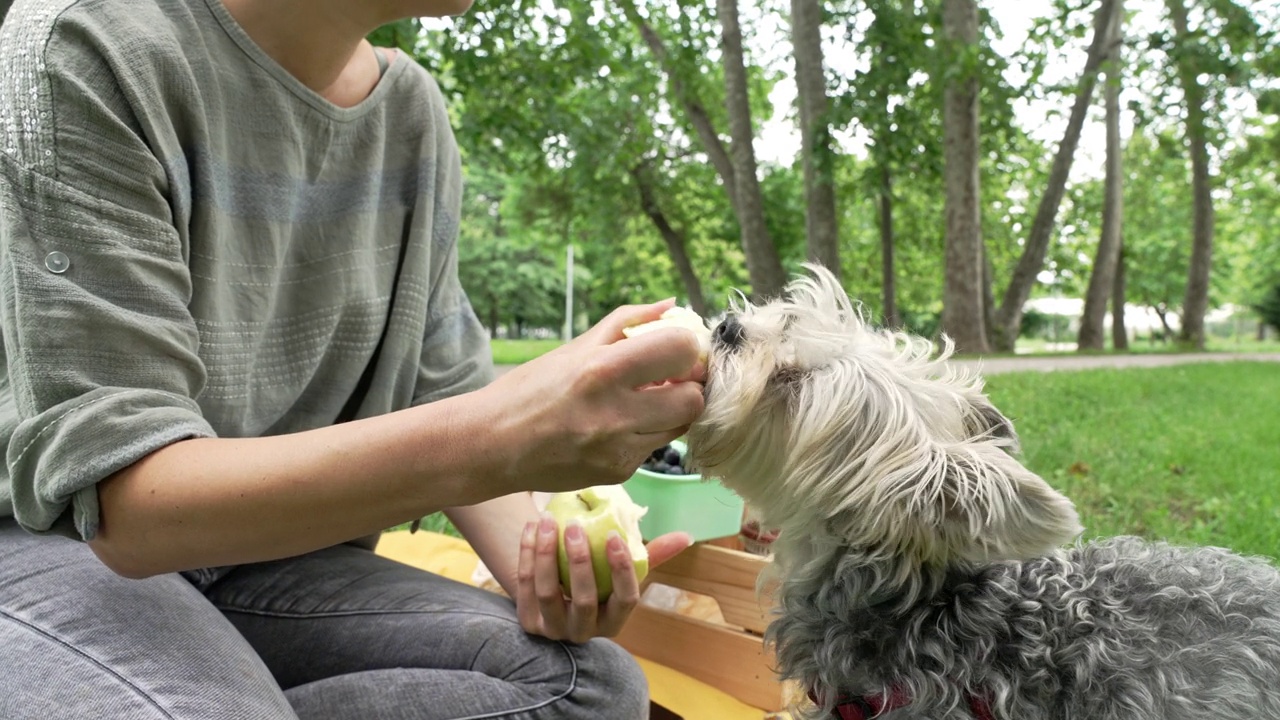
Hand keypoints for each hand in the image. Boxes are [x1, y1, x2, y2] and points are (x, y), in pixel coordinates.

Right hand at [479, 300, 705, 494]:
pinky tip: (617, 427)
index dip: (686, 348)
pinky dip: (645, 434)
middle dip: (687, 385)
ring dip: (671, 411)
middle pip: (693, 398)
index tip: (675, 349)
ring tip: (642, 401)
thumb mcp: (575, 348)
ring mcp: (618, 449)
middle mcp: (615, 413)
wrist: (491, 446)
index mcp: (602, 370)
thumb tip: (673, 306)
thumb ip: (628, 322)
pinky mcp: (618, 473)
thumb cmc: (530, 390)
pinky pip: (654, 448)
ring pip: (680, 426)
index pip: (681, 350)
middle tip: (668, 379)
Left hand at [515, 514, 692, 641]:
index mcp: (614, 622)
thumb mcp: (621, 572)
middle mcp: (584, 632)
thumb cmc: (597, 580)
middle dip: (579, 561)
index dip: (622, 570)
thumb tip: (685, 536)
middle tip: (574, 525)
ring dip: (546, 554)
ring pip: (548, 592)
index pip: (626, 600)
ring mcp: (553, 630)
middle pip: (584, 599)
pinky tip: (531, 528)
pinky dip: (527, 554)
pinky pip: (525, 586)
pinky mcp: (528, 622)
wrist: (552, 595)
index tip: (614, 536)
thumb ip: (649, 555)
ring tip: (547, 521)